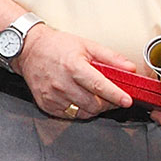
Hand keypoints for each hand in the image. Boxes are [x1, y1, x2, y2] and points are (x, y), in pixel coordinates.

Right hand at [15, 23, 134, 120]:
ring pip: (83, 113)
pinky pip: (69, 115)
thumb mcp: (86, 45)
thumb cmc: (57, 46)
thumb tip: (130, 68)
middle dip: (107, 103)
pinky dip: (79, 110)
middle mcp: (62, 83)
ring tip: (96, 98)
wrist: (29, 50)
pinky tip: (79, 99)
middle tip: (112, 97)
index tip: (127, 100)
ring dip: (94, 108)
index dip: (115, 95)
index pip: (99, 85)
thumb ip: (110, 58)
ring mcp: (52, 96)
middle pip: (93, 104)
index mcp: (73, 67)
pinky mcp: (46, 104)